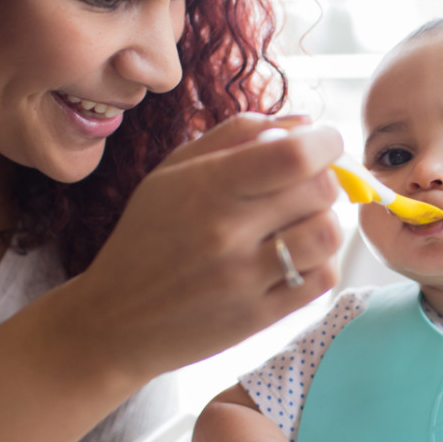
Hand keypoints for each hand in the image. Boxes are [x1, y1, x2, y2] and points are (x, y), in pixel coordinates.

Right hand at [56, 113, 344, 383]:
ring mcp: (245, 279)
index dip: (325, 142)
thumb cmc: (148, 236)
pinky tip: (294, 256)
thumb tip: (305, 121)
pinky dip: (320, 261)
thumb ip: (238, 135)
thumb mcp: (174, 172)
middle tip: (306, 184)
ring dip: (324, 221)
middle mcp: (227, 232)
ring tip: (300, 222)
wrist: (114, 320)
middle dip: (325, 178)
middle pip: (320, 190)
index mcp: (207, 187)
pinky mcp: (259, 317)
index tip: (324, 143)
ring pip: (328, 234)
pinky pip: (321, 280)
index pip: (294, 155)